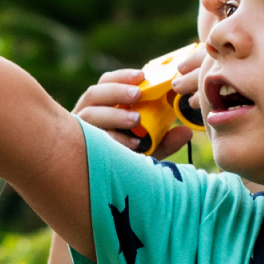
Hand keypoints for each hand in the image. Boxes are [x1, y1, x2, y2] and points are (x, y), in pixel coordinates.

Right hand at [74, 68, 193, 157]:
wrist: (105, 187)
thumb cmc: (126, 159)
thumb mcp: (148, 148)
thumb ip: (165, 140)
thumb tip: (186, 132)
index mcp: (100, 107)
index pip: (105, 83)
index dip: (121, 77)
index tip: (142, 76)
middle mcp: (85, 117)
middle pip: (93, 95)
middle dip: (116, 92)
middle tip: (138, 94)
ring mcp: (77, 133)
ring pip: (89, 115)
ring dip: (113, 114)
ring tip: (136, 119)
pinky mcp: (77, 150)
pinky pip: (90, 140)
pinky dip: (113, 139)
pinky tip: (131, 144)